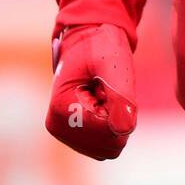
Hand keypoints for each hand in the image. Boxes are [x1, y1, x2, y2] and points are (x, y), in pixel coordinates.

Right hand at [45, 24, 136, 160]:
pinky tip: (105, 101)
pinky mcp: (80, 137)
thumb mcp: (112, 63)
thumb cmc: (100, 45)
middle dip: (118, 115)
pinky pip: (111, 143)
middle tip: (107, 87)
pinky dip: (115, 123)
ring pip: (113, 145)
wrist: (90, 38)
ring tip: (105, 93)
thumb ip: (120, 96)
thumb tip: (124, 130)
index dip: (119, 109)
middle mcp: (59, 128)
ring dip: (117, 119)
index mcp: (60, 110)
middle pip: (111, 143)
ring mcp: (68, 135)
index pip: (107, 132)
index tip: (106, 83)